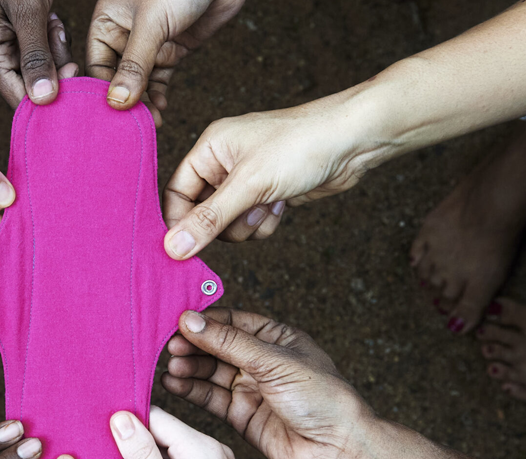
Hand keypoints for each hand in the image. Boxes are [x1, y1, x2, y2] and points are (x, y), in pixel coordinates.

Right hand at [0, 1, 79, 106]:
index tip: (71, 76)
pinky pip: (49, 55)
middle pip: (35, 88)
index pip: (18, 99)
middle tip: (58, 35)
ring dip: (58, 50)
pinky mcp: (28, 40)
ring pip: (47, 71)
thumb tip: (42, 99)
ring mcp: (14, 50)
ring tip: (52, 22)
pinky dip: (57, 39)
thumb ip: (35, 56)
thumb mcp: (27, 13)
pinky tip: (52, 20)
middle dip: (55, 67)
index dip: (47, 98)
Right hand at [86, 0, 243, 123]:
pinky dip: (159, 94)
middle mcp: (124, 35)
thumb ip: (135, 64)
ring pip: (140, 83)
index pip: (96, 66)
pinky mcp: (172, 49)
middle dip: (125, 103)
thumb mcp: (151, 24)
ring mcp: (149, 44)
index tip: (109, 118)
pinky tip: (161, 107)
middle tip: (131, 126)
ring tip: (150, 121)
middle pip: (117, 79)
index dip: (102, 93)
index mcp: (106, 23)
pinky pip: (159, 79)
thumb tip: (117, 101)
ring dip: (144, 103)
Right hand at [161, 96, 381, 259]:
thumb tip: (172, 247)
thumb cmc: (301, 145)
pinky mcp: (268, 194)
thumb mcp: (249, 184)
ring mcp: (247, 180)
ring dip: (248, 224)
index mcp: (210, 148)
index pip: (175, 193)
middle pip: (201, 214)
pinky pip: (252, 224)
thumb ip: (209, 219)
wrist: (353, 142)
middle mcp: (224, 163)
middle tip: (246, 213)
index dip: (179, 222)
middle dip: (224, 223)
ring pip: (228, 224)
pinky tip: (283, 204)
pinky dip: (266, 223)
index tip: (182, 250)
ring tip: (269, 204)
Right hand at [161, 308, 375, 458]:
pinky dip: (190, 391)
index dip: (204, 322)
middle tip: (170, 347)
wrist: (338, 448)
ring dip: (188, 368)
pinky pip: (209, 399)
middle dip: (192, 346)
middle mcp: (259, 361)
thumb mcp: (274, 361)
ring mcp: (249, 388)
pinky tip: (172, 383)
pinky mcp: (240, 415)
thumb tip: (191, 321)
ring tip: (171, 367)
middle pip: (216, 347)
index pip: (231, 322)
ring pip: (209, 373)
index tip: (178, 322)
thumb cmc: (321, 397)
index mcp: (275, 338)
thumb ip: (229, 343)